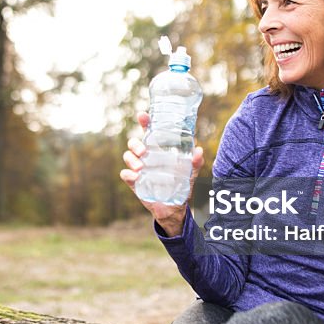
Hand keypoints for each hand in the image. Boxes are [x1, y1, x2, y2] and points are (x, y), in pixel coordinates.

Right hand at [119, 111, 203, 236]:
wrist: (173, 208)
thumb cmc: (181, 186)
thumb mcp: (190, 173)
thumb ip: (195, 162)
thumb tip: (198, 150)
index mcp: (158, 150)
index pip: (149, 132)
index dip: (144, 122)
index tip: (143, 115)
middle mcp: (146, 157)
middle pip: (133, 143)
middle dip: (135, 143)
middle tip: (143, 151)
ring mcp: (138, 169)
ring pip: (127, 156)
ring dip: (131, 159)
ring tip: (140, 167)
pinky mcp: (134, 182)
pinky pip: (125, 174)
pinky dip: (128, 174)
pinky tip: (135, 176)